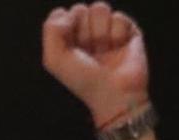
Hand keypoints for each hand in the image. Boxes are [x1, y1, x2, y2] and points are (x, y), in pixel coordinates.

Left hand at [42, 3, 149, 124]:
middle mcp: (87, 31)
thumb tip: (67, 12)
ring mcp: (107, 29)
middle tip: (90, 51)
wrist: (114, 93)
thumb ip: (51, 29)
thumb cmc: (84, 79)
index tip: (71, 48)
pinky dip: (118, 35)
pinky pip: (119, 17)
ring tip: (104, 50)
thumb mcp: (54, 59)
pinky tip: (118, 48)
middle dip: (84, 31)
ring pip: (100, 8)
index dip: (67, 28)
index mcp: (68, 37)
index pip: (63, 13)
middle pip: (82, 8)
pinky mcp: (128, 30)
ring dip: (101, 32)